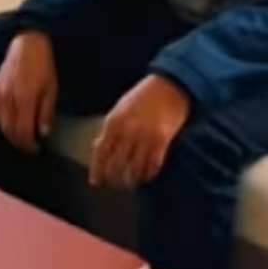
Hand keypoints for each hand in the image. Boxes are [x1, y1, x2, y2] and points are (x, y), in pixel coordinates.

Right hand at [0, 31, 58, 154]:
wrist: (27, 44)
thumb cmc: (43, 66)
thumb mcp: (51, 89)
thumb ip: (46, 112)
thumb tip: (44, 133)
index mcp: (25, 100)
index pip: (23, 131)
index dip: (29, 144)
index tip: (36, 149)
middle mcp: (9, 99)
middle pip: (10, 131)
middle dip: (20, 143)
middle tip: (29, 147)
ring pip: (1, 123)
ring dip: (10, 135)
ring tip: (21, 139)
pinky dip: (3, 122)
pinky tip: (11, 124)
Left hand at [89, 74, 191, 189]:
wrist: (171, 84)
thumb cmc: (144, 96)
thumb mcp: (120, 109)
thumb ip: (110, 129)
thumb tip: (98, 146)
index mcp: (114, 122)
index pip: (101, 152)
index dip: (97, 170)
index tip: (96, 181)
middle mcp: (128, 131)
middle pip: (117, 164)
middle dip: (115, 178)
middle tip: (116, 184)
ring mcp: (145, 136)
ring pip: (135, 168)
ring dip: (132, 179)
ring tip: (131, 183)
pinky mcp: (162, 140)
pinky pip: (153, 165)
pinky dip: (148, 174)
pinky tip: (147, 176)